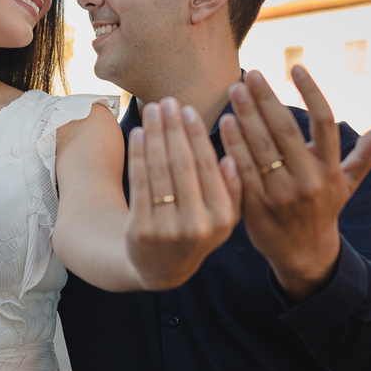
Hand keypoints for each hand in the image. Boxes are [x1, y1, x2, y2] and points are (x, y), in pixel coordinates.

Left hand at [126, 97, 241, 289]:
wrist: (161, 268)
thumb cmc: (195, 230)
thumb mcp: (224, 217)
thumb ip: (233, 190)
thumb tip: (231, 157)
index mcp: (223, 217)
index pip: (208, 166)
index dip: (197, 135)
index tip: (188, 109)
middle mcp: (198, 225)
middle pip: (183, 165)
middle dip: (174, 129)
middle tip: (166, 101)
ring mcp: (168, 229)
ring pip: (160, 171)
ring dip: (154, 135)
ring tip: (150, 111)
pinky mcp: (142, 231)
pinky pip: (140, 185)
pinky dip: (138, 156)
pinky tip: (137, 134)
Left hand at [218, 66, 370, 300]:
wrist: (304, 255)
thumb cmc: (324, 211)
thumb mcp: (346, 185)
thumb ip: (362, 156)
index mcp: (330, 169)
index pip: (324, 122)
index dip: (311, 92)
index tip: (296, 67)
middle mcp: (309, 180)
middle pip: (286, 131)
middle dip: (267, 100)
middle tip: (252, 75)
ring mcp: (282, 194)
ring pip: (262, 148)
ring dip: (246, 116)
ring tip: (235, 90)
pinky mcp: (257, 206)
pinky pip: (243, 170)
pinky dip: (233, 146)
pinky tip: (225, 123)